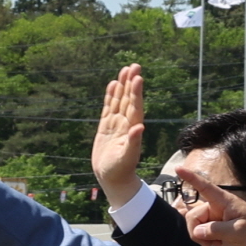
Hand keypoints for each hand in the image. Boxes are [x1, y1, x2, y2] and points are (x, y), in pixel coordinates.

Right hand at [91, 66, 149, 200]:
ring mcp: (116, 125)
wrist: (112, 179)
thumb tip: (140, 127)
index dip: (136, 92)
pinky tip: (113, 85)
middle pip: (128, 99)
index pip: (135, 107)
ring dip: (122, 86)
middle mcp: (125, 124)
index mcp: (132, 129)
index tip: (138, 78)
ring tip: (125, 70)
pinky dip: (111, 97)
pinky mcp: (106, 128)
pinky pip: (109, 108)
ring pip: (119, 101)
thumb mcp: (127, 158)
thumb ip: (133, 142)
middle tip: (134, 66)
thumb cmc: (120, 171)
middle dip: (131, 83)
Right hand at [178, 167, 245, 245]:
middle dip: (195, 231)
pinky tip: (217, 243)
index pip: (204, 186)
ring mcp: (215, 217)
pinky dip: (205, 240)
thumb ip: (216, 230)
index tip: (178, 168)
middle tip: (208, 244)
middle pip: (193, 215)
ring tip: (216, 243)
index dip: (190, 177)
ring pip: (195, 225)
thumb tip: (197, 232)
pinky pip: (200, 232)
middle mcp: (216, 206)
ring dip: (201, 237)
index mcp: (223, 201)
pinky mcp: (215, 227)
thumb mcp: (238, 231)